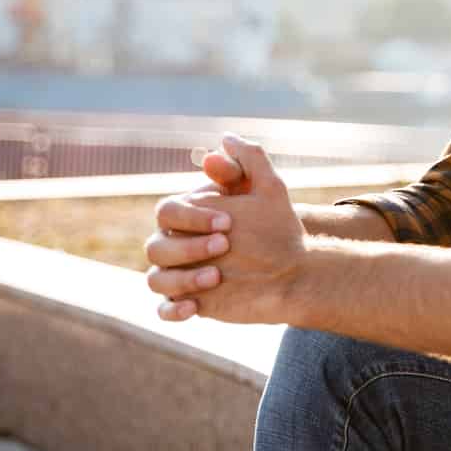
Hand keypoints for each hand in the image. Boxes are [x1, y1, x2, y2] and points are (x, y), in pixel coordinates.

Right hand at [147, 135, 306, 323]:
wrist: (295, 270)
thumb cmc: (278, 227)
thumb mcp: (269, 190)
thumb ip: (249, 160)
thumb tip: (224, 140)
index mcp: (188, 216)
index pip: (167, 212)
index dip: (192, 217)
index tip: (228, 222)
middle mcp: (177, 244)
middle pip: (155, 246)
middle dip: (188, 246)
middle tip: (225, 245)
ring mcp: (181, 275)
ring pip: (156, 279)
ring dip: (181, 278)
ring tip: (216, 277)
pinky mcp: (191, 302)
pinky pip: (164, 310)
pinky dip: (172, 310)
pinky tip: (194, 307)